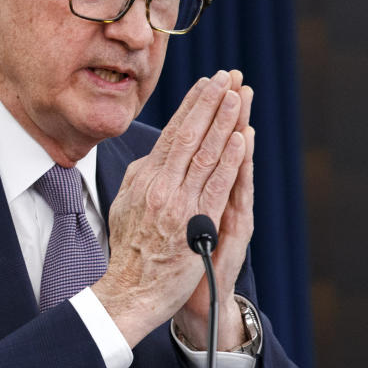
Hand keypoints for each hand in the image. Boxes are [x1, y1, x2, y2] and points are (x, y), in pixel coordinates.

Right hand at [91, 70, 246, 346]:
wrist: (131, 290)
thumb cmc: (131, 249)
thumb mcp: (126, 204)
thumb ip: (142, 178)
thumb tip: (154, 156)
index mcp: (144, 177)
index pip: (173, 133)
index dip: (191, 105)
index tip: (205, 83)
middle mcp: (161, 184)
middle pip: (190, 135)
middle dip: (210, 103)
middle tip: (225, 77)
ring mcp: (179, 202)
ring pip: (206, 154)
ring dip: (224, 122)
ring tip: (237, 97)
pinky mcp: (197, 221)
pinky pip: (216, 184)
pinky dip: (230, 159)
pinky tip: (241, 139)